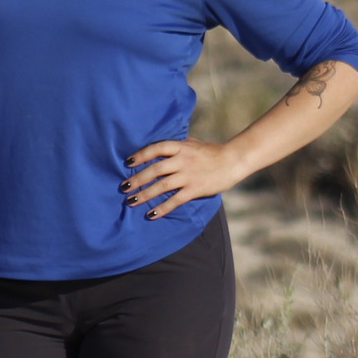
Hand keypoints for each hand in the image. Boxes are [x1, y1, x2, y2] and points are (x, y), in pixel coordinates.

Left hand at [122, 137, 243, 217]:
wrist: (233, 161)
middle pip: (155, 169)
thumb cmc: (212, 151)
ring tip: (131, 201)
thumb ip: (177, 144)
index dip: (140, 155)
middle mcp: (182, 160)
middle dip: (137, 179)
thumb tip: (159, 145)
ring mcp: (188, 175)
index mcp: (181, 146)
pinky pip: (175, 200)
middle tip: (124, 187)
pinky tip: (151, 214)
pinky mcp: (195, 189)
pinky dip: (162, 208)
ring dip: (144, 194)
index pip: (156, 148)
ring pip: (161, 186)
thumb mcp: (193, 142)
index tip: (128, 162)